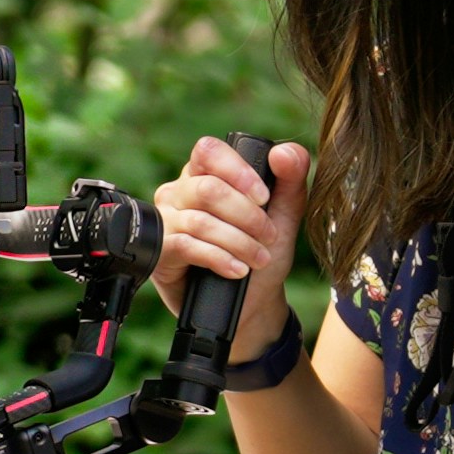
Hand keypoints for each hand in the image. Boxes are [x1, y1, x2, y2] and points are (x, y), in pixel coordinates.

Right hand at [151, 137, 310, 359]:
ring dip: (238, 242)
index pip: (209, 151)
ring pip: (200, 220)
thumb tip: (283, 152)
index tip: (263, 197)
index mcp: (206, 173)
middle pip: (208, 189)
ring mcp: (166, 221)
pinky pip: (186, 246)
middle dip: (247, 215)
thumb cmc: (264, 251)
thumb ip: (291, 178)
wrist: (254, 302)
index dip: (237, 171)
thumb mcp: (285, 215)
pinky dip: (219, 258)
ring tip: (259, 258)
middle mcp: (180, 192)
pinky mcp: (161, 252)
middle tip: (269, 236)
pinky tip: (237, 270)